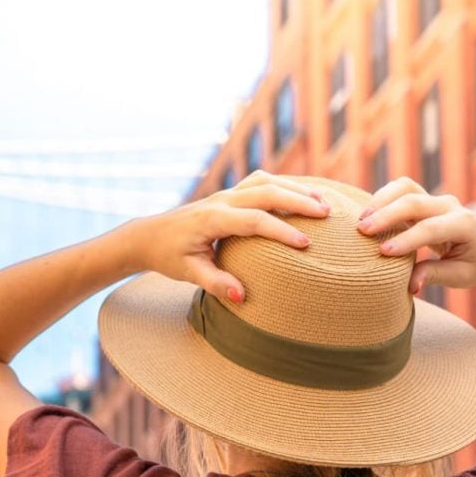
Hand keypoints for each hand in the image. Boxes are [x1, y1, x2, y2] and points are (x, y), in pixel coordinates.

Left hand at [132, 170, 330, 301]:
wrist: (149, 236)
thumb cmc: (168, 256)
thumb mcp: (188, 273)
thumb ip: (215, 283)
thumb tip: (242, 296)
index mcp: (212, 219)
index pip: (254, 220)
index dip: (281, 231)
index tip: (305, 244)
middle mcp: (221, 200)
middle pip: (266, 192)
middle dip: (298, 201)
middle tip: (326, 215)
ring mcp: (226, 194)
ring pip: (265, 181)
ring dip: (295, 188)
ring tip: (322, 202)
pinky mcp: (229, 195)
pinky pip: (261, 182)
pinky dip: (284, 185)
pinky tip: (302, 195)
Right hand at [356, 177, 475, 294]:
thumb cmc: (472, 266)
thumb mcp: (460, 276)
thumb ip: (435, 275)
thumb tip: (411, 285)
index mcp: (464, 224)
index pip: (430, 228)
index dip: (406, 239)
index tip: (383, 252)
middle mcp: (450, 206)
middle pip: (414, 202)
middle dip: (386, 215)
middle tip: (362, 231)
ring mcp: (435, 198)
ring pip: (405, 187)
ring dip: (380, 200)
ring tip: (360, 220)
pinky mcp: (422, 197)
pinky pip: (400, 189)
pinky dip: (382, 198)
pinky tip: (367, 215)